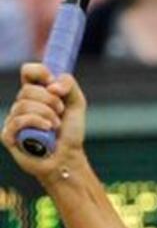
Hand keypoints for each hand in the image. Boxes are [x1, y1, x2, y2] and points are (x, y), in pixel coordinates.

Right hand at [1, 64, 86, 183]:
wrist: (68, 156)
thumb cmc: (70, 131)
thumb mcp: (76, 103)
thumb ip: (68, 85)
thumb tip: (51, 85)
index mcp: (36, 93)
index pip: (28, 71)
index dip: (39, 72)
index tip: (53, 84)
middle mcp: (22, 104)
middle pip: (28, 89)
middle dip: (50, 100)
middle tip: (60, 112)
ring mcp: (13, 119)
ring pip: (23, 104)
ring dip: (47, 114)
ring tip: (55, 125)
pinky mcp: (8, 134)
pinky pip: (19, 120)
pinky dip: (37, 123)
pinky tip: (47, 130)